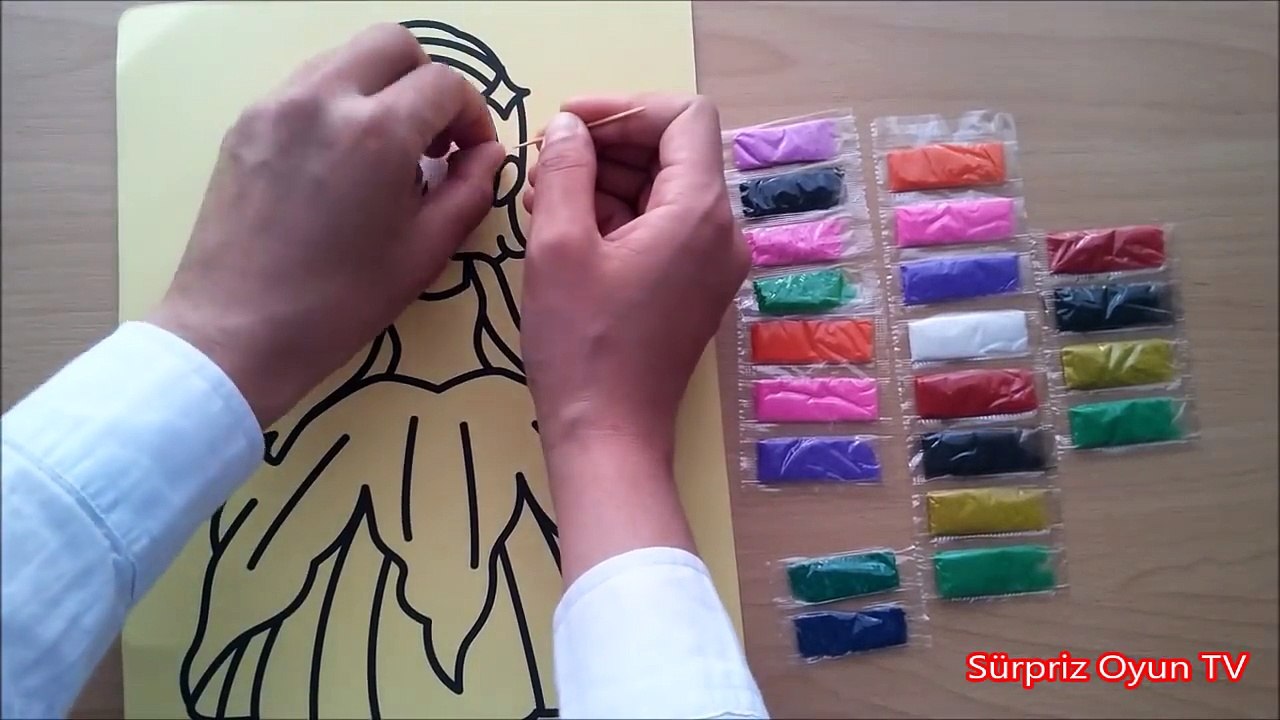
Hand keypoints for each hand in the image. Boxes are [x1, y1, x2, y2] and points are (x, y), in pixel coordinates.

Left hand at [148, 23, 504, 426]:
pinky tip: (340, 162)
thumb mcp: (424, 252)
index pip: (446, 83)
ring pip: (345, 56)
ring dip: (380, 88)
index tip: (470, 155)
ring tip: (386, 151)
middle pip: (394, 44)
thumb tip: (486, 155)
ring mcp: (277, 103)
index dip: (472, 115)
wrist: (237, 329)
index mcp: (378, 131)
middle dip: (426, 81)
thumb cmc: (340, 302)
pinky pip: (307, 86)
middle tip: (432, 137)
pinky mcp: (246, 122)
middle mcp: (325, 97)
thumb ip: (468, 191)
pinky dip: (337, 104)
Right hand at [521, 95, 747, 453]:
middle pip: (675, 152)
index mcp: (700, 213)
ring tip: (543, 196)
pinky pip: (662, 229)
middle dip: (608, 145)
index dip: (624, 107)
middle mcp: (722, 234)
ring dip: (607, 181)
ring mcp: (712, 265)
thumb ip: (565, 170)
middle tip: (546, 160)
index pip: (684, 117)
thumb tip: (568, 127)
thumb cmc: (581, 346)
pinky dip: (618, 217)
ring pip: (664, 191)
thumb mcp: (558, 247)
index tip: (569, 123)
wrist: (609, 437)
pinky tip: (564, 228)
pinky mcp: (694, 289)